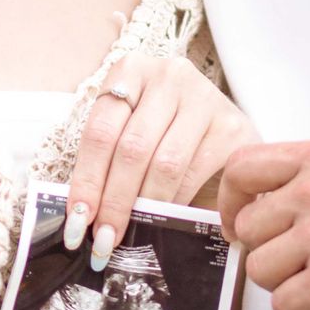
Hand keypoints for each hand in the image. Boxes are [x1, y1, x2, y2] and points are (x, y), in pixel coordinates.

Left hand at [63, 55, 257, 265]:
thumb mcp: (131, 131)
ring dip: (144, 208)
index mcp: (132, 70)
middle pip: (132, 148)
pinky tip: (165, 220)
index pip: (100, 131)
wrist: (223, 127)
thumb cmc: (165, 132)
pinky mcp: (233, 126)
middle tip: (102, 240)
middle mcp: (170, 76)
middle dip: (114, 201)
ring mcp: (205, 98)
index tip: (77, 219)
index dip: (86, 180)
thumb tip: (80, 216)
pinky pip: (195, 174)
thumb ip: (109, 160)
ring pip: (164, 164)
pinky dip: (176, 203)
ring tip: (130, 236)